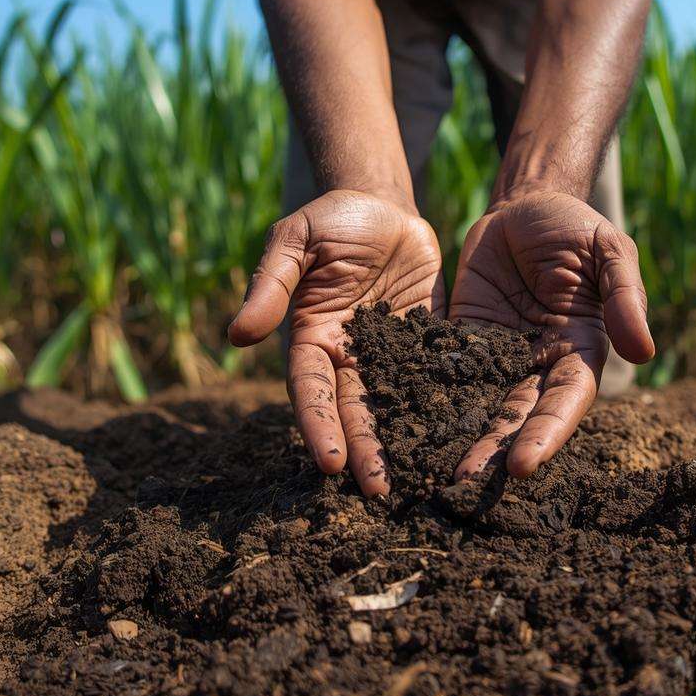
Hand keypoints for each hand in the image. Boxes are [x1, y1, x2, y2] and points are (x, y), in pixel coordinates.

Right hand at [229, 190, 443, 496]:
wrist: (382, 204)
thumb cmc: (329, 219)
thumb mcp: (295, 240)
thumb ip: (271, 285)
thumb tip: (236, 335)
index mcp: (312, 339)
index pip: (311, 391)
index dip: (319, 426)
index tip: (330, 463)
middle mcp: (348, 355)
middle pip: (354, 411)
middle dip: (364, 451)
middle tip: (378, 491)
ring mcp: (390, 353)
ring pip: (394, 404)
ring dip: (402, 442)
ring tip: (417, 480)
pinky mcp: (427, 342)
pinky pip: (436, 377)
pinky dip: (444, 406)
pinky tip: (459, 436)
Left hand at [448, 190, 653, 479]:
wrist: (524, 203)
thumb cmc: (575, 227)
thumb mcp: (608, 250)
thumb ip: (625, 297)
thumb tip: (644, 353)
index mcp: (581, 351)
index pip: (564, 403)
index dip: (545, 435)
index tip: (522, 466)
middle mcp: (539, 364)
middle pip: (518, 416)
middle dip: (494, 448)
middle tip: (465, 479)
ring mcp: (498, 356)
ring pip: (481, 404)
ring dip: (460, 435)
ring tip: (432, 467)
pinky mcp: (462, 340)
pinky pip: (446, 373)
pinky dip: (429, 398)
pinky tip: (405, 422)